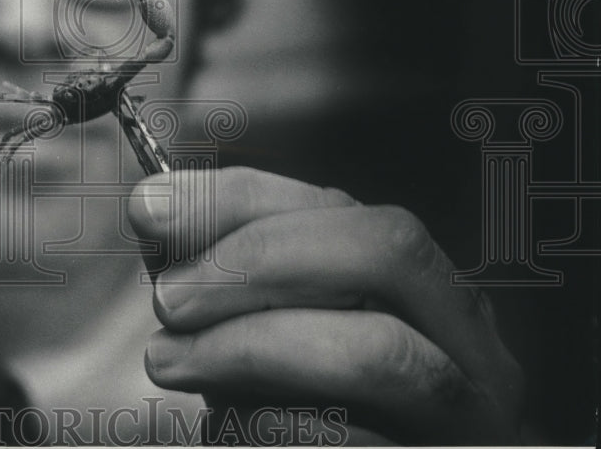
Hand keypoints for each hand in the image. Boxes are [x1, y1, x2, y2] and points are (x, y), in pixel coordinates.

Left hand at [127, 167, 524, 444]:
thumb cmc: (305, 420)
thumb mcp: (264, 334)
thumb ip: (226, 270)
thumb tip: (157, 206)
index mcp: (426, 293)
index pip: (347, 208)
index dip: (243, 199)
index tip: (151, 210)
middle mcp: (472, 350)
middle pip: (386, 252)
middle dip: (258, 261)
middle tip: (168, 298)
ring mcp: (468, 422)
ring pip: (376, 353)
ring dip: (250, 346)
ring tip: (169, 359)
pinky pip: (349, 441)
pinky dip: (268, 429)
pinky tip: (223, 427)